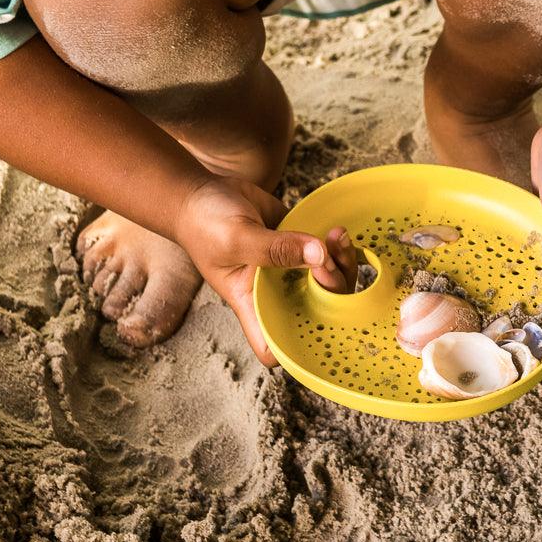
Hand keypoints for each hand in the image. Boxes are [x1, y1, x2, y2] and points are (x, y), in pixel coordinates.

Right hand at [172, 175, 333, 364]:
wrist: (200, 193)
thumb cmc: (205, 224)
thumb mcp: (237, 238)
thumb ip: (276, 249)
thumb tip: (320, 254)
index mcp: (252, 302)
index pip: (273, 345)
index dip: (297, 348)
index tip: (318, 324)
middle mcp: (273, 291)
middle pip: (316, 310)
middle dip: (333, 290)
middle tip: (327, 260)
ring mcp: (288, 267)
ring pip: (327, 280)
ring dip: (341, 263)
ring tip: (336, 237)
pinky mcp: (297, 243)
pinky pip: (327, 253)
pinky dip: (337, 246)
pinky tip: (336, 230)